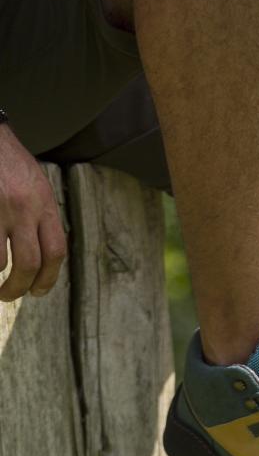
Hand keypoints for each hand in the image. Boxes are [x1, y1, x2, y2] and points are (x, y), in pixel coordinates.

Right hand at [0, 125, 66, 301]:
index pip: (56, 251)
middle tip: (11, 295)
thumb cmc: (8, 160)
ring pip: (1, 261)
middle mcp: (24, 208)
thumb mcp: (35, 184)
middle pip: (30, 263)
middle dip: (21, 287)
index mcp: (43, 203)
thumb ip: (40, 215)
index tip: (39, 291)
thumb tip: (44, 253)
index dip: (49, 278)